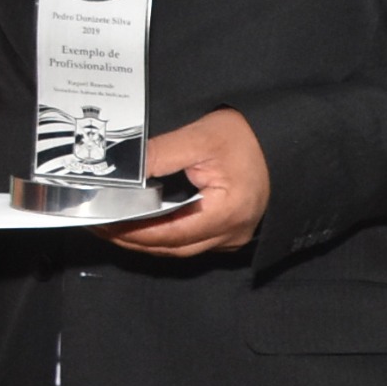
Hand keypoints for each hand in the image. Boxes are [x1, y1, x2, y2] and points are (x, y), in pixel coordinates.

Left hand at [104, 108, 271, 256]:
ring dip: (145, 240)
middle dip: (131, 239)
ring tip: (115, 225)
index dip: (132, 230)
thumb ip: (159, 154)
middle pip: (171, 247)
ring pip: (179, 249)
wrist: (287, 138)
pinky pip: (191, 241)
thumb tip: (122, 168)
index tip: (102, 220)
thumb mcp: (201, 137)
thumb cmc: (250, 136)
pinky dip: (164, 235)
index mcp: (226, 213)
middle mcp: (231, 233)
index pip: (168, 232)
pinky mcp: (230, 231)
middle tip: (99, 224)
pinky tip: (144, 224)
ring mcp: (232, 236)